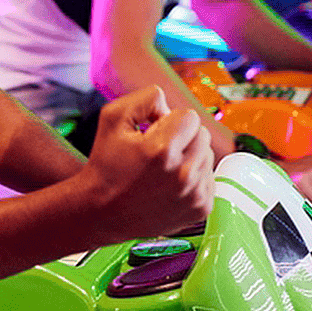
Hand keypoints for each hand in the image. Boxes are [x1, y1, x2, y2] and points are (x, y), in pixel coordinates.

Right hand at [84, 85, 214, 242]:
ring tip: (162, 169)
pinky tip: (170, 184)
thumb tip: (169, 106)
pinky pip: (209, 178)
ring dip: (189, 157)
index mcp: (163, 150)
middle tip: (157, 152)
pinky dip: (193, 178)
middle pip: (202, 134)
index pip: (189, 116)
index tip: (152, 134)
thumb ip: (146, 98)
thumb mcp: (113, 118)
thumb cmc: (106, 165)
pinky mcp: (201, 209)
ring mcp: (194, 195)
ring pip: (207, 156)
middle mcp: (183, 174)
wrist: (102, 212)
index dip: (169, 121)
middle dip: (182, 137)